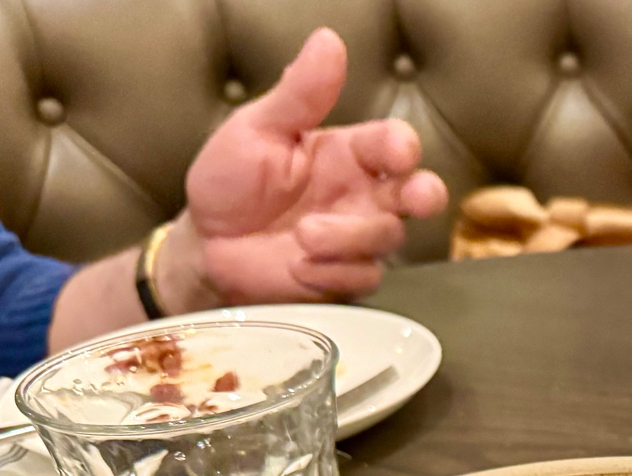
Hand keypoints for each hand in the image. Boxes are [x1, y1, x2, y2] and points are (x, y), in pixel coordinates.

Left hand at [165, 27, 447, 307]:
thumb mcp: (257, 129)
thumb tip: (328, 41)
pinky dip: (331, 274)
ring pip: (387, 237)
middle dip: (425, 194)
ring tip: (303, 236)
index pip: (392, 144)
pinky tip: (297, 267)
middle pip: (418, 193)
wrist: (206, 245)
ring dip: (348, 238)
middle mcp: (362, 195)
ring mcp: (358, 239)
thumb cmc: (231, 182)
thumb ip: (299, 94)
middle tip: (417, 197)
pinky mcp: (347, 277)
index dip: (402, 147)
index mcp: (348, 154)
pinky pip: (362, 277)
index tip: (398, 152)